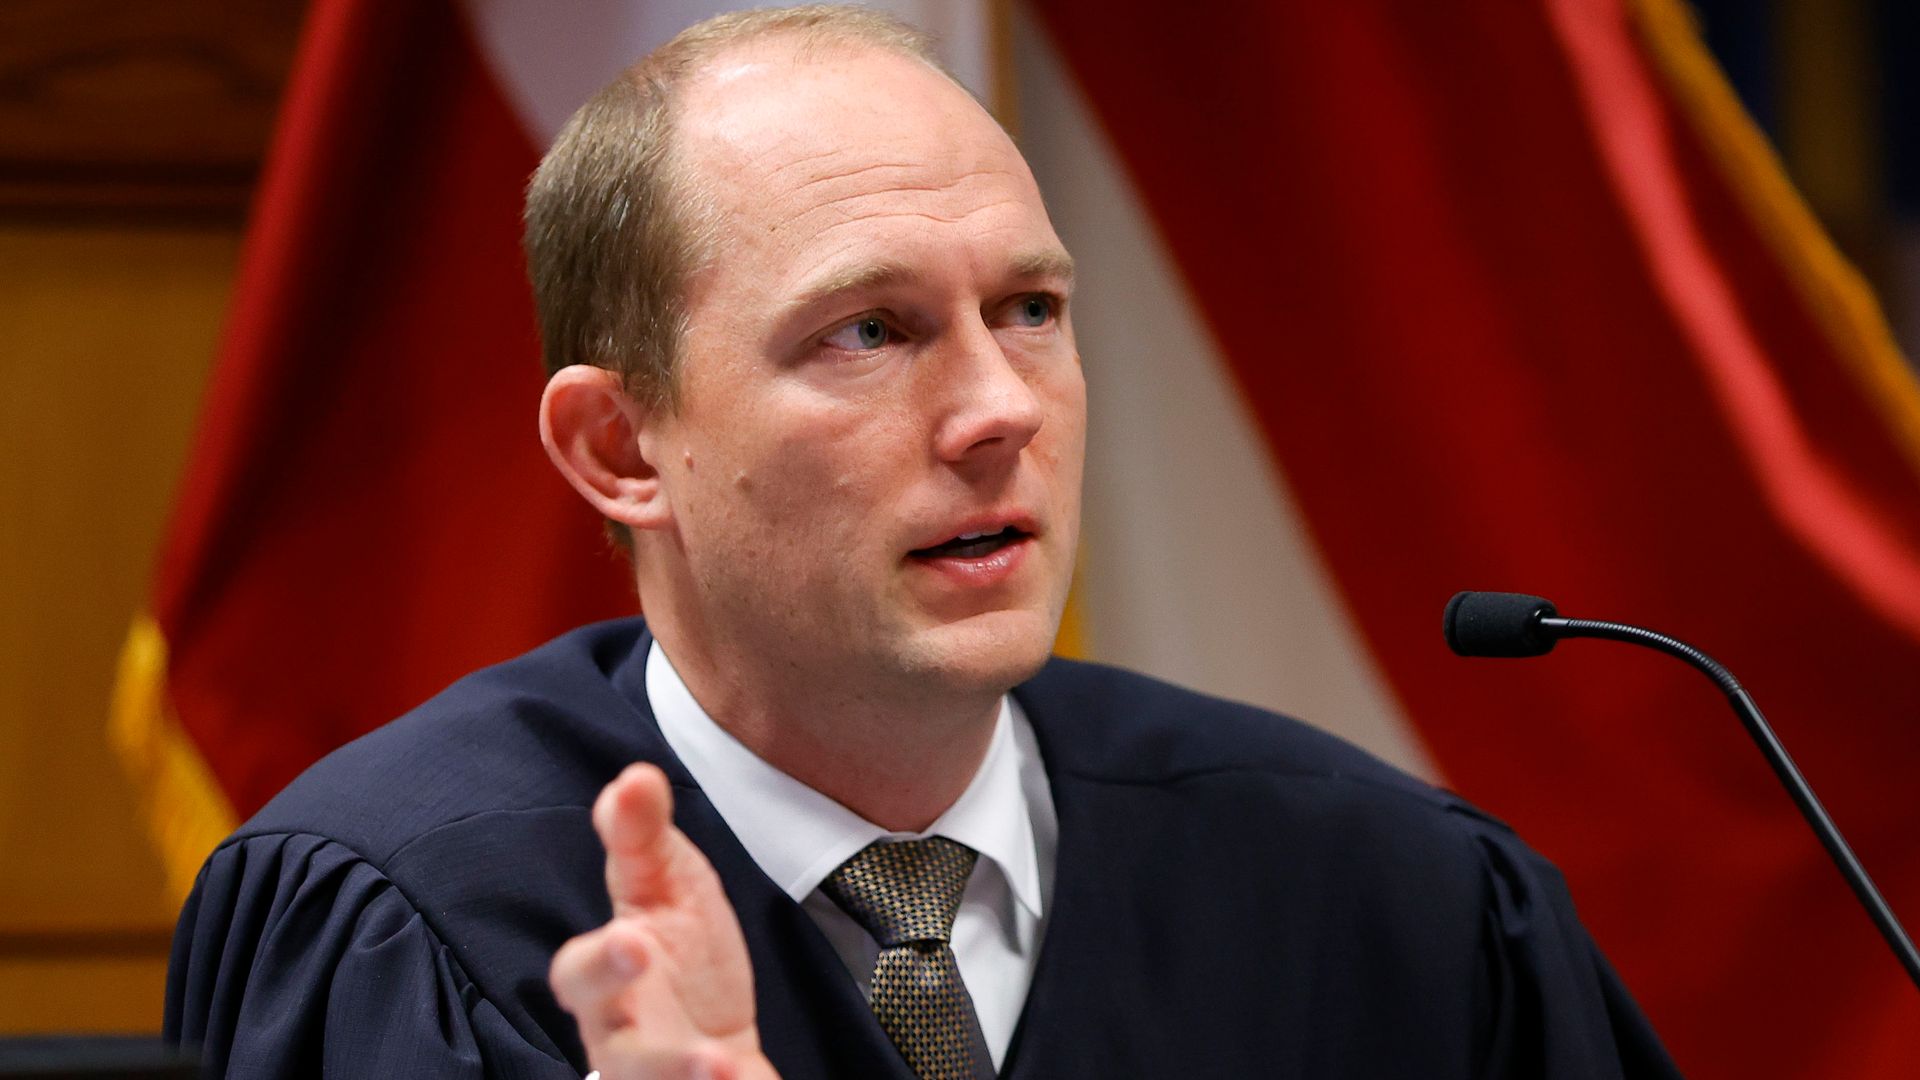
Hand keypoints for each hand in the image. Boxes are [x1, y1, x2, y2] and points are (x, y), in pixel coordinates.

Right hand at [550, 764, 779, 1079]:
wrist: (717, 1037)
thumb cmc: (681, 954)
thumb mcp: (665, 882)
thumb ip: (640, 833)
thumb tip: (633, 775)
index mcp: (606, 980)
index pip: (581, 974)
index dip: (602, 962)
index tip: (635, 939)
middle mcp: (624, 1039)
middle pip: (621, 1056)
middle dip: (651, 1051)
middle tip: (692, 1044)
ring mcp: (661, 1077)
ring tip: (724, 1071)